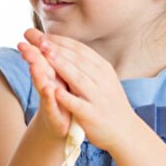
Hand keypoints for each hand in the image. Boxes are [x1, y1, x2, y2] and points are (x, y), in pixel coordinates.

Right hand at [19, 30, 70, 141]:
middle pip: (39, 68)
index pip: (42, 57)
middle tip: (22, 46)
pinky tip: (50, 90)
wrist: (63, 126)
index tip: (28, 32)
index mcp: (52, 73)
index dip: (36, 45)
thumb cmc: (61, 98)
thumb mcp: (57, 77)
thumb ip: (50, 59)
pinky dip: (50, 98)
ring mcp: (50, 100)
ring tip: (33, 65)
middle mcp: (48, 85)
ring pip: (43, 85)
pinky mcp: (55, 115)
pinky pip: (52, 105)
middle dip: (32, 57)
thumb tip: (44, 37)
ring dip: (38, 75)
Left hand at [24, 29, 134, 151]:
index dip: (62, 42)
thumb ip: (86, 64)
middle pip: (78, 61)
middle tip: (40, 40)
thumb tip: (65, 45)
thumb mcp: (102, 79)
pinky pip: (79, 104)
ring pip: (78, 79)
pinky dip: (67, 98)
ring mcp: (98, 97)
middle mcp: (102, 80)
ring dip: (62, 66)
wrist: (125, 131)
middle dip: (58, 49)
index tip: (44, 35)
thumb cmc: (108, 102)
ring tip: (46, 56)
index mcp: (103, 69)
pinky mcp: (93, 115)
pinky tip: (55, 91)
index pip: (80, 50)